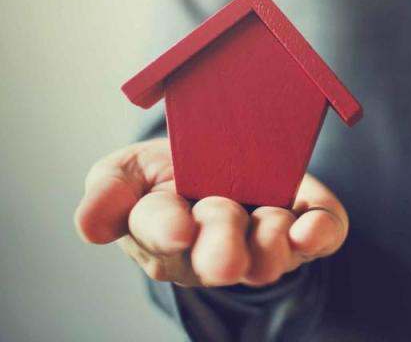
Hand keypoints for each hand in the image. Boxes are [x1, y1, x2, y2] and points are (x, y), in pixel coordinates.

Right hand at [74, 138, 348, 286]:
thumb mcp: (129, 169)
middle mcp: (214, 247)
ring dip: (270, 242)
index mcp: (164, 228)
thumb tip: (89, 227)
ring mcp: (263, 243)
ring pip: (268, 259)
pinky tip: (310, 230)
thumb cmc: (174, 168)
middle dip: (221, 245)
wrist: (229, 151)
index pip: (159, 229)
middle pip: (216, 257)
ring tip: (270, 219)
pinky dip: (318, 235)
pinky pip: (321, 239)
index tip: (178, 228)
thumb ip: (109, 192)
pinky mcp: (307, 229)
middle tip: (223, 231)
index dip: (168, 229)